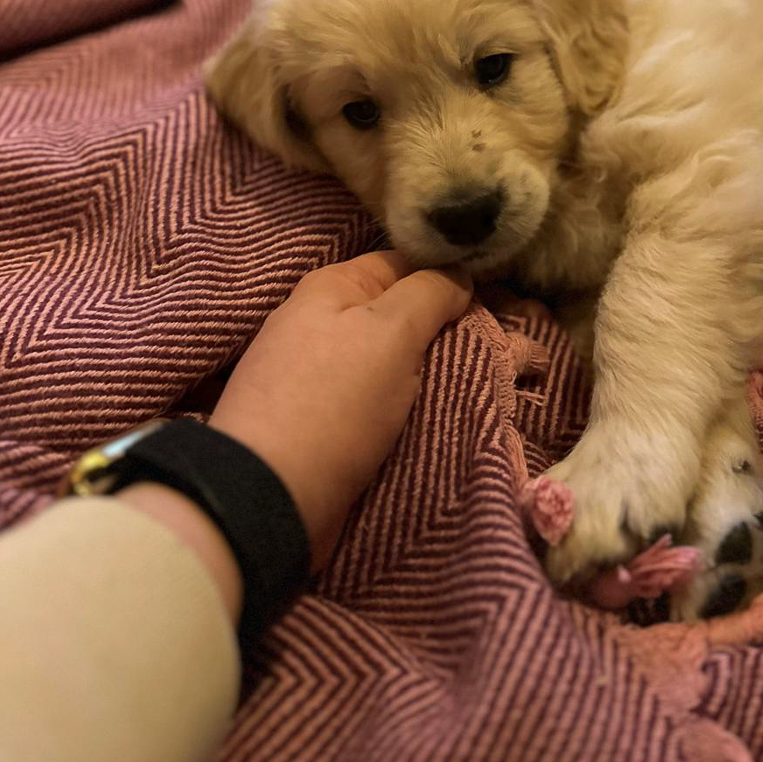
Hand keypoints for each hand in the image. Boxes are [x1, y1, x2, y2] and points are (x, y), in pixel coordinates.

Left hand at [208, 251, 470, 570]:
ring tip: (473, 385)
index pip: (403, 263)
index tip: (493, 302)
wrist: (266, 497)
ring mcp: (311, 374)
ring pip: (386, 361)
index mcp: (330, 287)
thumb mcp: (391, 332)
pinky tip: (427, 417)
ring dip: (423, 373)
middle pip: (395, 314)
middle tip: (496, 349)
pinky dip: (399, 406)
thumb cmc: (333, 402)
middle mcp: (316, 322)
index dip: (448, 277)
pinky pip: (370, 401)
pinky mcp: (313, 421)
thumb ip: (429, 294)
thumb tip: (458, 274)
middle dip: (439, 330)